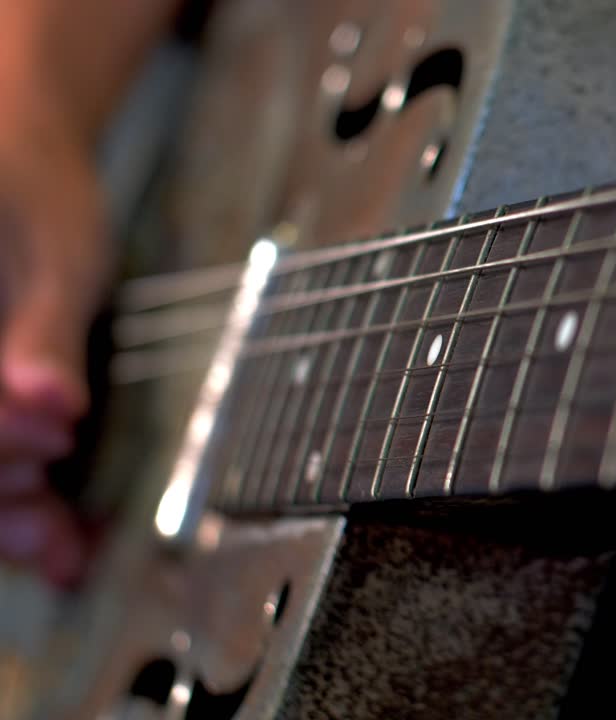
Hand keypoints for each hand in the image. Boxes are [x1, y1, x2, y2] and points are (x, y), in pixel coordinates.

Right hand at [0, 83, 109, 586]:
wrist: (17, 145)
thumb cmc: (32, 183)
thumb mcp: (53, 252)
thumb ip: (43, 333)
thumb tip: (45, 405)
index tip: (49, 438)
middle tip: (49, 536)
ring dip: (0, 511)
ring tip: (59, 549)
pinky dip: (9, 494)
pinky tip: (54, 530)